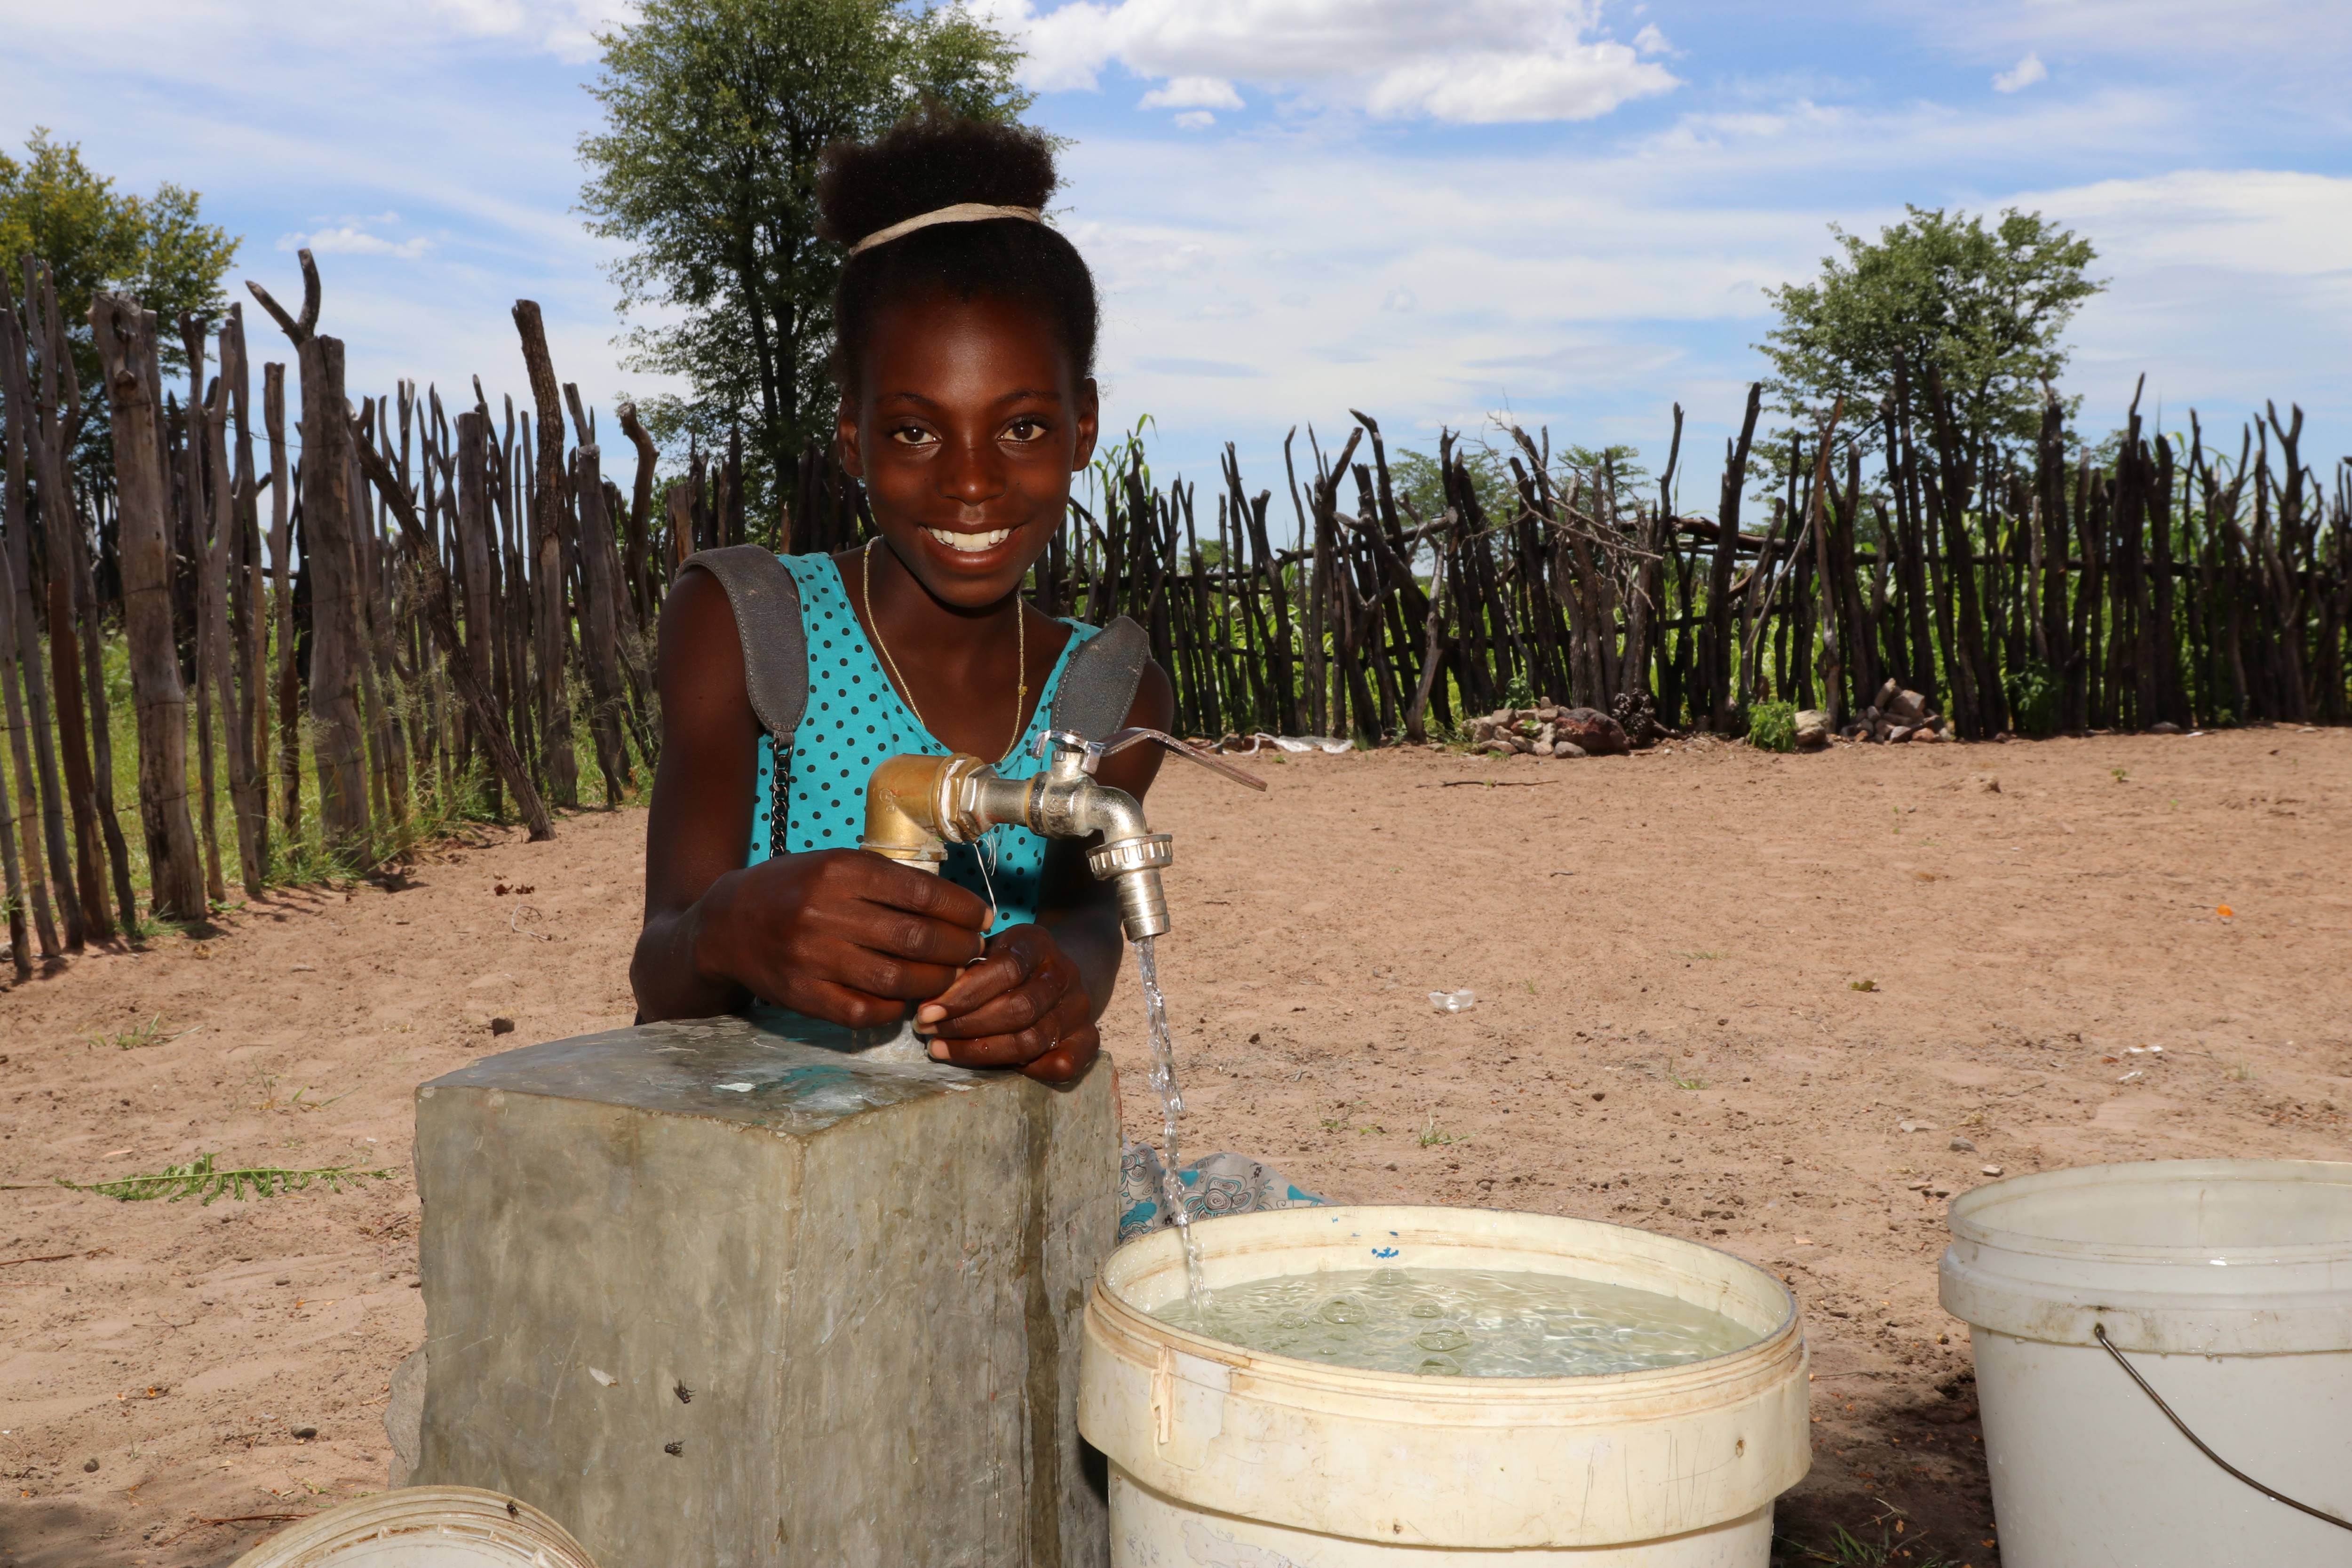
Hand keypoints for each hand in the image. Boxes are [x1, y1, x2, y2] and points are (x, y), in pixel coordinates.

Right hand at [695, 849, 990, 1027]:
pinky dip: (895, 1007)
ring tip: (950, 975)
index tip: (982, 917)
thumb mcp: (835, 864)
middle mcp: (825, 912)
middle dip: (957, 947)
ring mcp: (812, 958)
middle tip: (973, 950)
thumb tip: (954, 905)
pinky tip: (906, 997)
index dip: (961, 909)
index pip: (920, 893)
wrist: (726, 925)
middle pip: (916, 939)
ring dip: (936, 982)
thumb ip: (886, 881)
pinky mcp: (802, 995)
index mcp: (839, 872)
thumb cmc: (793, 890)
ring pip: (896, 979)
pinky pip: (864, 1010)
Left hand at [915, 923, 1098, 1082]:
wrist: (1053, 971)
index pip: (1005, 969)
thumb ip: (963, 970)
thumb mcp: (985, 951)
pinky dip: (1031, 1071)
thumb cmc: (1004, 964)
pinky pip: (1063, 1064)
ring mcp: (1079, 1007)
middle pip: (1019, 1008)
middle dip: (966, 1025)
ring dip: (982, 1051)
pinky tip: (997, 1068)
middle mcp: (1065, 973)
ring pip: (1032, 1039)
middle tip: (929, 1034)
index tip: (926, 1012)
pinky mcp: (1088, 1037)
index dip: (963, 994)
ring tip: (943, 1050)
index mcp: (1038, 943)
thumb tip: (927, 1005)